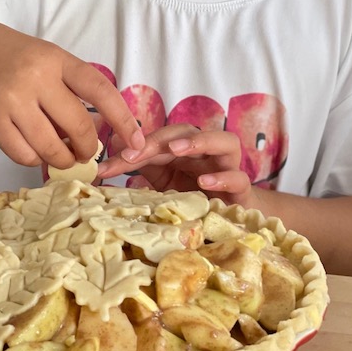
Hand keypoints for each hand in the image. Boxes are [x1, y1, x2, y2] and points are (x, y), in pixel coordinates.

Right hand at [0, 15, 142, 167]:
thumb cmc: (4, 53)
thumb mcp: (43, 55)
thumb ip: (67, 85)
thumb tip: (93, 130)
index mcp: (57, 58)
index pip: (101, 91)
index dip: (123, 120)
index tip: (137, 142)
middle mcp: (37, 77)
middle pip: (79, 127)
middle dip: (88, 149)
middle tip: (84, 153)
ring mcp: (12, 99)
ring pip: (51, 147)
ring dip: (61, 160)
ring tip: (59, 156)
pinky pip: (23, 154)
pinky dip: (33, 159)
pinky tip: (32, 149)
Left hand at [96, 124, 256, 208]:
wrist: (230, 218)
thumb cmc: (195, 196)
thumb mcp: (163, 183)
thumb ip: (143, 167)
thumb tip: (111, 154)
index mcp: (186, 148)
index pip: (159, 139)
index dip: (135, 148)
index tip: (109, 165)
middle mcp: (207, 151)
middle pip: (187, 132)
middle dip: (161, 139)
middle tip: (138, 151)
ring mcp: (228, 166)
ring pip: (223, 141)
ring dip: (199, 141)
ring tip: (176, 149)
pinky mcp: (242, 188)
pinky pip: (238, 177)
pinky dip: (222, 177)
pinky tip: (205, 181)